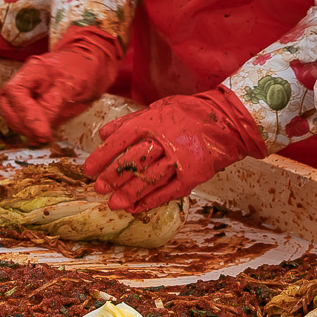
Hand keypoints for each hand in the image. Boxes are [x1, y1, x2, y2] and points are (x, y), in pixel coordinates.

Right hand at [0, 25, 124, 140]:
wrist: (88, 66)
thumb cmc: (83, 70)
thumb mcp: (75, 84)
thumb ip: (55, 103)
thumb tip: (40, 126)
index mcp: (34, 69)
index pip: (16, 92)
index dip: (26, 115)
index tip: (43, 132)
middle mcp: (23, 80)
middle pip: (7, 104)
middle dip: (22, 124)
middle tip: (42, 136)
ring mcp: (24, 92)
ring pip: (11, 114)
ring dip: (24, 129)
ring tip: (42, 137)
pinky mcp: (28, 104)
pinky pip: (21, 119)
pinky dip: (29, 130)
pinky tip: (41, 136)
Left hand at [85, 88, 267, 210]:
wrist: (227, 121)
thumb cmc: (189, 113)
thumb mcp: (158, 108)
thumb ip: (130, 122)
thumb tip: (103, 134)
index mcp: (154, 121)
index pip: (121, 140)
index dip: (102, 156)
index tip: (88, 169)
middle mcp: (165, 140)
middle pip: (133, 161)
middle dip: (113, 176)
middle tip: (98, 187)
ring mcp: (180, 159)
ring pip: (150, 179)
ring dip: (130, 193)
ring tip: (114, 203)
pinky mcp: (193, 175)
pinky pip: (169, 191)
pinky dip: (151, 201)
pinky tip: (136, 208)